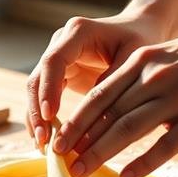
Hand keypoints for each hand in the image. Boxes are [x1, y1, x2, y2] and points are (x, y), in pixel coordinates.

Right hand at [26, 12, 166, 146]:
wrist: (140, 30)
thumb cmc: (141, 39)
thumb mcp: (134, 58)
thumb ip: (114, 80)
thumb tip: (94, 112)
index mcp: (78, 32)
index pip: (54, 61)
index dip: (49, 88)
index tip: (51, 115)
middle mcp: (61, 44)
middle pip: (38, 78)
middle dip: (38, 110)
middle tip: (43, 139)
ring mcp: (57, 60)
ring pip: (36, 91)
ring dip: (37, 118)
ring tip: (42, 146)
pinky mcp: (60, 76)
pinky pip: (45, 98)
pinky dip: (44, 119)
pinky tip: (45, 142)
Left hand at [53, 14, 177, 176]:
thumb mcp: (171, 56)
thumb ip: (142, 78)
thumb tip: (114, 110)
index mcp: (143, 61)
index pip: (98, 96)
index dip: (74, 121)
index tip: (57, 142)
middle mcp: (154, 78)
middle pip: (106, 114)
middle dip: (79, 141)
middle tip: (60, 163)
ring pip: (128, 130)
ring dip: (100, 153)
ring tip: (81, 172)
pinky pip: (165, 146)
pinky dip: (142, 163)